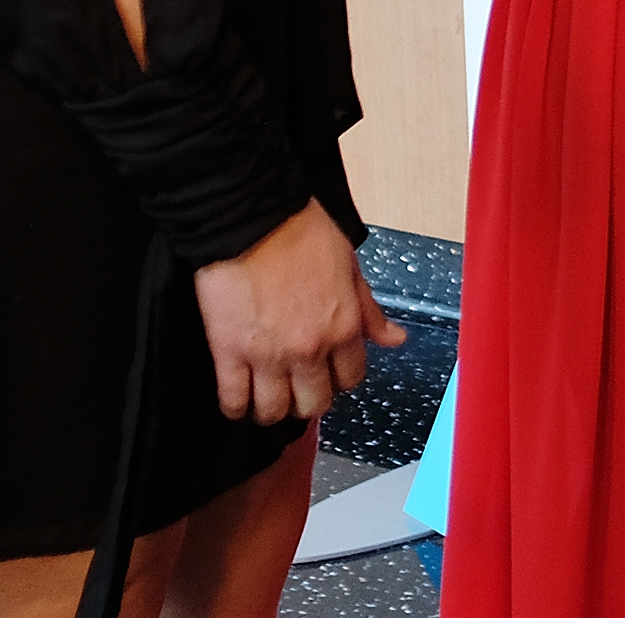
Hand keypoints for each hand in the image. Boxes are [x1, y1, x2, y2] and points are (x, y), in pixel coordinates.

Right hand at [192, 199, 406, 423]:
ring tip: (266, 396)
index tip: (328, 373)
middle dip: (307, 399)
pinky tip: (237, 400)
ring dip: (272, 408)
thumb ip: (369, 310)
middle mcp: (309, 348)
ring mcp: (268, 355)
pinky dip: (235, 407)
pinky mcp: (229, 351)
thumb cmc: (299, 230)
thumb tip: (395, 338)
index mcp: (343, 326)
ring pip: (274, 410)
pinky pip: (233, 399)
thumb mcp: (349, 266)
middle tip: (297, 387)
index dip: (339, 378)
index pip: (351, 378)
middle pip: (313, 402)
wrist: (252, 215)